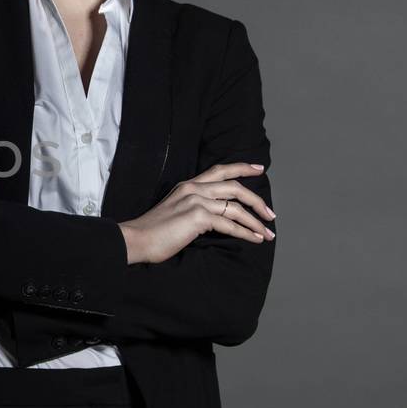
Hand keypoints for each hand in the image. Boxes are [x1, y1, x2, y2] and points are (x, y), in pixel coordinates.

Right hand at [119, 162, 274, 263]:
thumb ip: (194, 208)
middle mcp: (194, 188)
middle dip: (256, 200)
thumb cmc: (153, 232)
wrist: (136, 239)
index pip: (220, 170)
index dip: (242, 168)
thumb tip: (216, 218)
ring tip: (267, 232)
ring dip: (255, 220)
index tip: (259, 169)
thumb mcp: (176, 212)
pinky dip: (246, 232)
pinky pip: (230, 224)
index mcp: (188, 185)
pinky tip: (255, 239)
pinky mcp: (198, 217)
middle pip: (235, 187)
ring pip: (236, 207)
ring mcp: (196, 201)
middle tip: (270, 213)